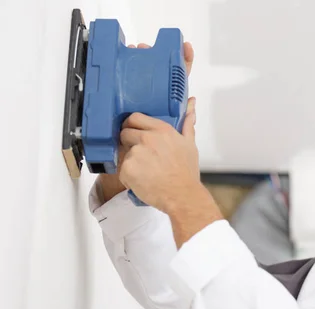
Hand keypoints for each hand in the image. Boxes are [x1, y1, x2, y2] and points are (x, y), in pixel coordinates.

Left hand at [98, 41, 193, 202]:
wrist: (183, 196)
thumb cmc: (186, 172)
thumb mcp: (189, 144)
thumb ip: (187, 123)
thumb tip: (191, 105)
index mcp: (161, 130)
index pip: (134, 118)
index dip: (132, 125)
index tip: (135, 132)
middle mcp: (147, 139)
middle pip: (124, 133)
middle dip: (129, 143)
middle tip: (142, 156)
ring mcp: (135, 154)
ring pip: (123, 154)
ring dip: (131, 162)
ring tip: (146, 172)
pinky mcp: (127, 170)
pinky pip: (122, 171)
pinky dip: (129, 177)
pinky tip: (143, 181)